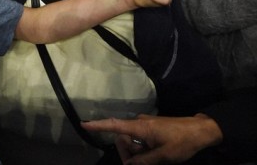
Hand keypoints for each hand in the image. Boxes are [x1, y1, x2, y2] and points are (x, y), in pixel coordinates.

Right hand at [82, 114, 221, 164]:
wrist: (201, 130)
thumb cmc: (182, 142)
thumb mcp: (163, 156)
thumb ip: (144, 161)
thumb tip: (129, 164)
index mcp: (140, 128)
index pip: (114, 125)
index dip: (98, 126)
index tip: (83, 125)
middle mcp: (139, 124)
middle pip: (123, 139)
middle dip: (128, 153)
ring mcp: (146, 125)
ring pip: (132, 141)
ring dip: (138, 153)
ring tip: (154, 160)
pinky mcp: (152, 128)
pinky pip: (140, 139)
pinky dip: (143, 149)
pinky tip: (155, 155)